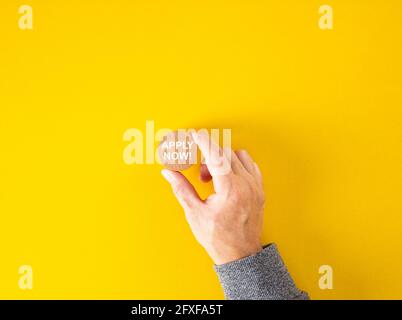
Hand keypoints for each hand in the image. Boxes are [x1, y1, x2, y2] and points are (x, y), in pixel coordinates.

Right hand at [161, 131, 264, 264]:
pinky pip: (251, 166)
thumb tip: (168, 173)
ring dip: (223, 161)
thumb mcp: (195, 213)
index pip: (216, 156)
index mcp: (230, 190)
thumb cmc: (219, 238)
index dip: (204, 142)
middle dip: (210, 158)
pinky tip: (228, 178)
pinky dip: (237, 165)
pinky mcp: (260, 190)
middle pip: (226, 154)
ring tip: (214, 179)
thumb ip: (181, 189)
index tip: (195, 135)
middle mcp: (246, 185)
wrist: (241, 255)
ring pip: (239, 157)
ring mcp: (255, 187)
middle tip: (202, 176)